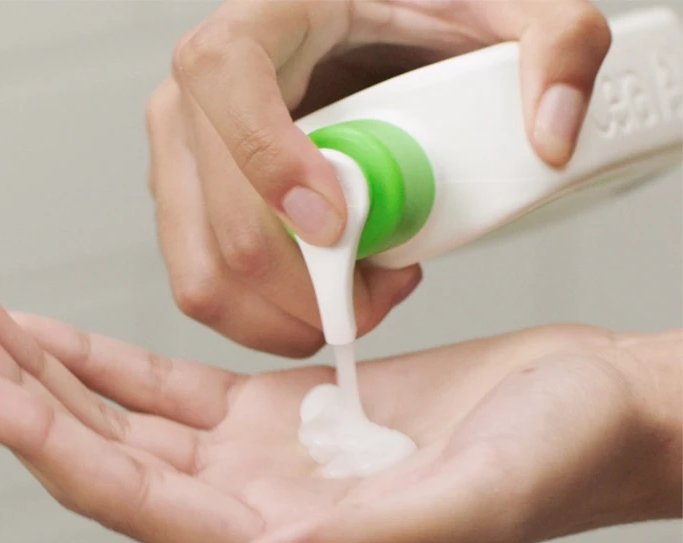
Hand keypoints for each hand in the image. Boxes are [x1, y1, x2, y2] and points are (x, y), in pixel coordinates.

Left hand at [0, 288, 680, 542]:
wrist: (588, 411)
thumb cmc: (553, 458)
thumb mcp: (470, 502)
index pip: (137, 502)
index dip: (48, 444)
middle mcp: (259, 515)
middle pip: (110, 458)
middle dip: (21, 395)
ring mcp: (262, 464)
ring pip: (127, 421)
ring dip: (50, 373)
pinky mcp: (278, 414)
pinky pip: (171, 390)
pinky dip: (109, 365)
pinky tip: (59, 339)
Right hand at [147, 0, 612, 354]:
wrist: (355, 50)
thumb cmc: (400, 31)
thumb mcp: (490, 12)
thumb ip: (553, 44)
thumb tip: (552, 135)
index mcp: (252, 28)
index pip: (227, 87)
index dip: (276, 171)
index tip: (342, 228)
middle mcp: (197, 101)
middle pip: (228, 230)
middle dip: (315, 292)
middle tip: (380, 292)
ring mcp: (182, 164)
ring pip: (208, 279)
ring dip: (290, 317)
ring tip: (354, 295)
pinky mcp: (186, 213)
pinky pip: (208, 291)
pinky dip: (267, 319)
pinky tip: (319, 292)